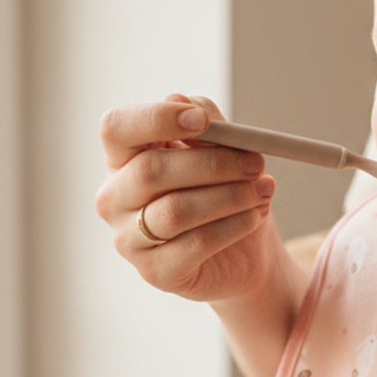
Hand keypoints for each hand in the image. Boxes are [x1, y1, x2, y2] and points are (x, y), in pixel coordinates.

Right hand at [96, 95, 277, 302]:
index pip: (116, 128)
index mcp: (122, 157)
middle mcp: (114, 198)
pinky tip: (255, 215)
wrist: (243, 251)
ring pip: (175, 211)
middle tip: (255, 161)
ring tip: (263, 190)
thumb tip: (182, 103)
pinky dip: (233, 225)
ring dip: (229, 196)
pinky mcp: (155, 272)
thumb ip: (204, 123)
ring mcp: (129, 239)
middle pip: (150, 171)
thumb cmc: (222, 190)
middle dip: (211, 163)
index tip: (202, 120)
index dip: (155, 119)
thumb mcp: (220, 148)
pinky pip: (195, 244)